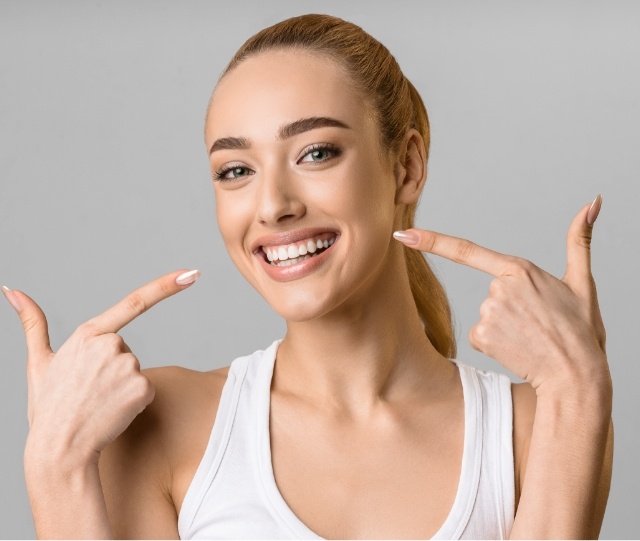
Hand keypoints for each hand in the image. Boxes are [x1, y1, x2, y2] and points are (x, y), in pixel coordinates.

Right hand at [2, 269, 199, 462]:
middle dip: (112, 369)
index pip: (134, 302)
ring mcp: (128, 366)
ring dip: (121, 387)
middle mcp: (111, 345)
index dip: (166, 286)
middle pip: (126, 351)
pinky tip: (112, 413)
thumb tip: (12, 290)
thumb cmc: (49, 408)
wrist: (59, 450)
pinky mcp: (142, 387)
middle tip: (89, 392)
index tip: (191, 273)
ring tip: (97, 403)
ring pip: (135, 371)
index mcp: (88, 334)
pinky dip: (133, 402)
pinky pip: (146, 390)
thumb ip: (32, 323)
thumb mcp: (38, 363)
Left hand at [393, 197, 607, 393]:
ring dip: (505, 327)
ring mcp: (488, 311)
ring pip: (486, 316)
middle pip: (491, 294)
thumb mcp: (583, 283)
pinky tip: (517, 348)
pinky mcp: (481, 335)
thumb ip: (581, 241)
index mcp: (520, 270)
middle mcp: (498, 288)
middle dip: (511, 308)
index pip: (467, 250)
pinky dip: (496, 343)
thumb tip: (592, 203)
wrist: (576, 375)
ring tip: (531, 337)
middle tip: (538, 324)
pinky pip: (480, 335)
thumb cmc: (581, 331)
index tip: (403, 234)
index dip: (431, 241)